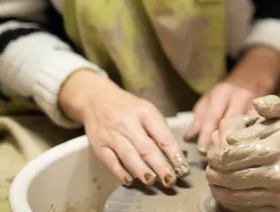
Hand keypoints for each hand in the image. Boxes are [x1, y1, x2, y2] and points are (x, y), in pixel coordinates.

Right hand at [59, 69, 189, 186]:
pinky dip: (120, 172)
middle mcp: (128, 123)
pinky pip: (111, 161)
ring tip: (152, 181)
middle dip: (160, 166)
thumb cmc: (128, 107)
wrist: (97, 99)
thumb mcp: (147, 110)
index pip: (163, 136)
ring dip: (142, 171)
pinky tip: (130, 180)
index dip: (174, 153)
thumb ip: (159, 128)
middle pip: (147, 148)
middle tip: (170, 180)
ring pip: (129, 156)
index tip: (182, 167)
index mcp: (145, 112)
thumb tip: (174, 153)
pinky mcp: (99, 145)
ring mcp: (112, 135)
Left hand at [185, 46, 279, 152]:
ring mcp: (256, 105)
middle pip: (231, 122)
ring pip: (246, 127)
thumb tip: (189, 138)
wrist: (253, 79)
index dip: (207, 134)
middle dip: (222, 141)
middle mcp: (240, 98)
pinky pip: (259, 128)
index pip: (213, 116)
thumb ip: (200, 118)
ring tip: (229, 159)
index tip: (202, 150)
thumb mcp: (209, 100)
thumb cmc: (227, 93)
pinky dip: (251, 140)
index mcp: (223, 93)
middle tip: (215, 157)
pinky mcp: (267, 112)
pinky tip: (246, 152)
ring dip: (237, 143)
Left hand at [206, 96, 279, 211]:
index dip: (217, 157)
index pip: (233, 156)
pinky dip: (233, 205)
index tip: (211, 156)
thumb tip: (240, 121)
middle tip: (208, 172)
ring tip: (214, 185)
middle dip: (214, 175)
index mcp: (276, 149)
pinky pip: (249, 210)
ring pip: (237, 196)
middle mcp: (278, 173)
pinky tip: (228, 197)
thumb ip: (268, 110)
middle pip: (232, 178)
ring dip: (220, 191)